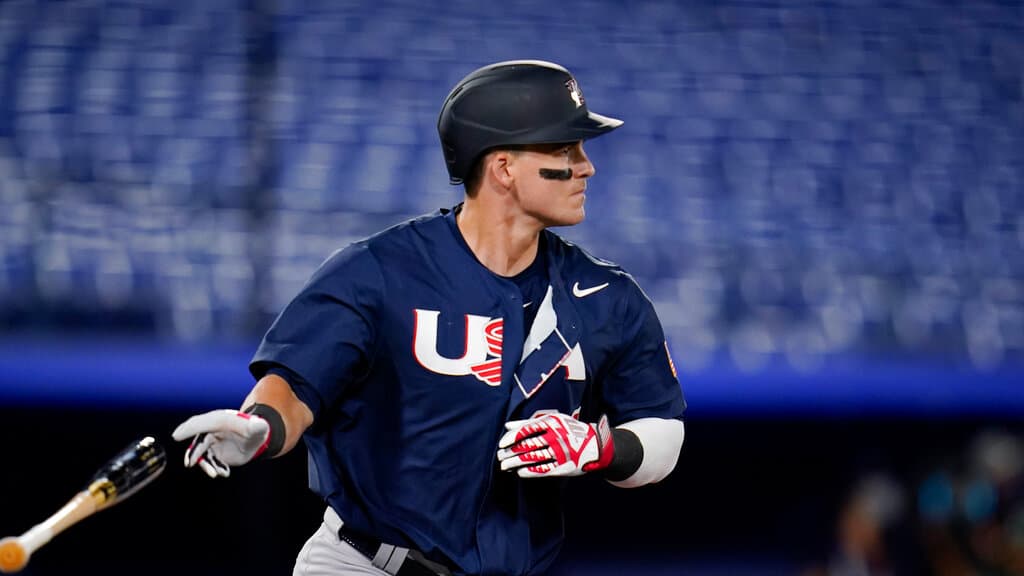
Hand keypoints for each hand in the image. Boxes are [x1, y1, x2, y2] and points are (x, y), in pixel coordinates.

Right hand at [172, 409, 270, 477]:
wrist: (256, 439)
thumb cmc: (256, 430)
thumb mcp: (259, 428)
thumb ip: (257, 426)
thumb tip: (256, 425)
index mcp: (220, 419)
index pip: (202, 423)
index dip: (189, 429)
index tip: (176, 436)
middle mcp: (212, 430)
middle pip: (199, 440)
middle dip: (193, 451)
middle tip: (189, 463)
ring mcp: (211, 442)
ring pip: (202, 454)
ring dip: (205, 464)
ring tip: (214, 473)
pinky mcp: (213, 453)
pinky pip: (209, 462)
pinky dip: (214, 468)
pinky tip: (224, 472)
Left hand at [497, 412, 614, 477]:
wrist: (595, 444)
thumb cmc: (569, 429)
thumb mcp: (552, 420)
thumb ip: (529, 422)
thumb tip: (507, 426)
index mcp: (552, 422)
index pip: (527, 430)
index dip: (512, 437)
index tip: (501, 444)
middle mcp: (556, 436)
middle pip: (528, 445)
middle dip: (512, 452)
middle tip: (500, 457)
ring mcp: (561, 452)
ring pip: (534, 458)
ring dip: (517, 463)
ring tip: (505, 466)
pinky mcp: (564, 466)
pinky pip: (544, 469)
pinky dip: (530, 471)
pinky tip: (520, 472)